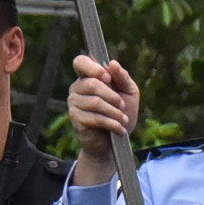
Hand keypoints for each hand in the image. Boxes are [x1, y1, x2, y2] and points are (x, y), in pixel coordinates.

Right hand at [65, 56, 139, 183]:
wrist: (116, 142)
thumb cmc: (122, 113)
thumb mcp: (129, 92)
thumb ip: (122, 77)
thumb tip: (112, 63)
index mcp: (89, 76)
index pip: (81, 62)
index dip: (93, 67)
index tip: (108, 78)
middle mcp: (77, 87)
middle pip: (92, 83)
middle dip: (112, 96)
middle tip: (122, 106)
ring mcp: (74, 103)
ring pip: (95, 102)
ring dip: (114, 112)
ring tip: (123, 120)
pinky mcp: (76, 118)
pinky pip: (95, 117)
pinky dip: (111, 123)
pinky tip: (119, 129)